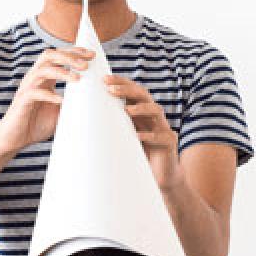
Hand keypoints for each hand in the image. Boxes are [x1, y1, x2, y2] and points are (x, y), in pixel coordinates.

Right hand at [0, 46, 94, 156]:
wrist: (14, 140)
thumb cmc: (35, 124)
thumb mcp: (59, 111)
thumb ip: (71, 102)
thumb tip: (92, 98)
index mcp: (43, 78)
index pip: (58, 56)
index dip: (74, 52)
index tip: (91, 55)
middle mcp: (34, 78)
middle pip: (49, 56)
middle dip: (68, 56)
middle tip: (86, 64)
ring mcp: (27, 88)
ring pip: (42, 70)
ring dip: (61, 72)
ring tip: (78, 79)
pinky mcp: (22, 101)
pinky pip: (35, 92)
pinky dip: (49, 95)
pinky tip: (61, 100)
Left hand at [103, 74, 184, 190]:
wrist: (160, 177)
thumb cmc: (138, 155)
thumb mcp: (123, 137)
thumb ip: (112, 125)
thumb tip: (86, 116)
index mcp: (142, 112)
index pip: (132, 91)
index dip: (121, 82)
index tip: (104, 79)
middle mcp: (153, 117)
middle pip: (144, 95)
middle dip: (127, 89)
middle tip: (110, 88)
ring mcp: (163, 128)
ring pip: (156, 111)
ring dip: (141, 108)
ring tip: (127, 110)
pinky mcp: (169, 143)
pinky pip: (160, 136)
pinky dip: (149, 135)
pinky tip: (138, 136)